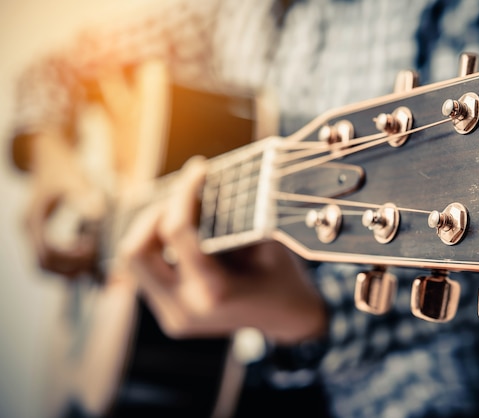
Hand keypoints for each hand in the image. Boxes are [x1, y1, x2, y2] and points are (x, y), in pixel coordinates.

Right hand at [24, 129, 104, 276]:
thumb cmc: (63, 167)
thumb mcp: (76, 180)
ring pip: (45, 265)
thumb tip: (97, 217)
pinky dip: (67, 260)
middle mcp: (28, 228)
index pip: (47, 253)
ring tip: (92, 258)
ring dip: (68, 268)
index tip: (93, 253)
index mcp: (33, 218)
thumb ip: (85, 198)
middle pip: (43, 266)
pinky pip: (50, 256)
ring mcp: (32, 232)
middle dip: (70, 269)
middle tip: (95, 263)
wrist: (48, 155)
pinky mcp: (39, 232)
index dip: (71, 259)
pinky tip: (88, 251)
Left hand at [117, 157, 326, 343]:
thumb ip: (231, 218)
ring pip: (134, 262)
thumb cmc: (281, 276)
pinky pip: (146, 273)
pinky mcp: (170, 316)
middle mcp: (186, 309)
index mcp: (213, 291)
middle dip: (153, 214)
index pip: (176, 231)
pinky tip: (178, 233)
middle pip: (137, 250)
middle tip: (181, 196)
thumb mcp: (264, 243)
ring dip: (149, 230)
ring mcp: (174, 317)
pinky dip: (156, 247)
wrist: (287, 318)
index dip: (183, 192)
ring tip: (177, 210)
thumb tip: (202, 184)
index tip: (198, 169)